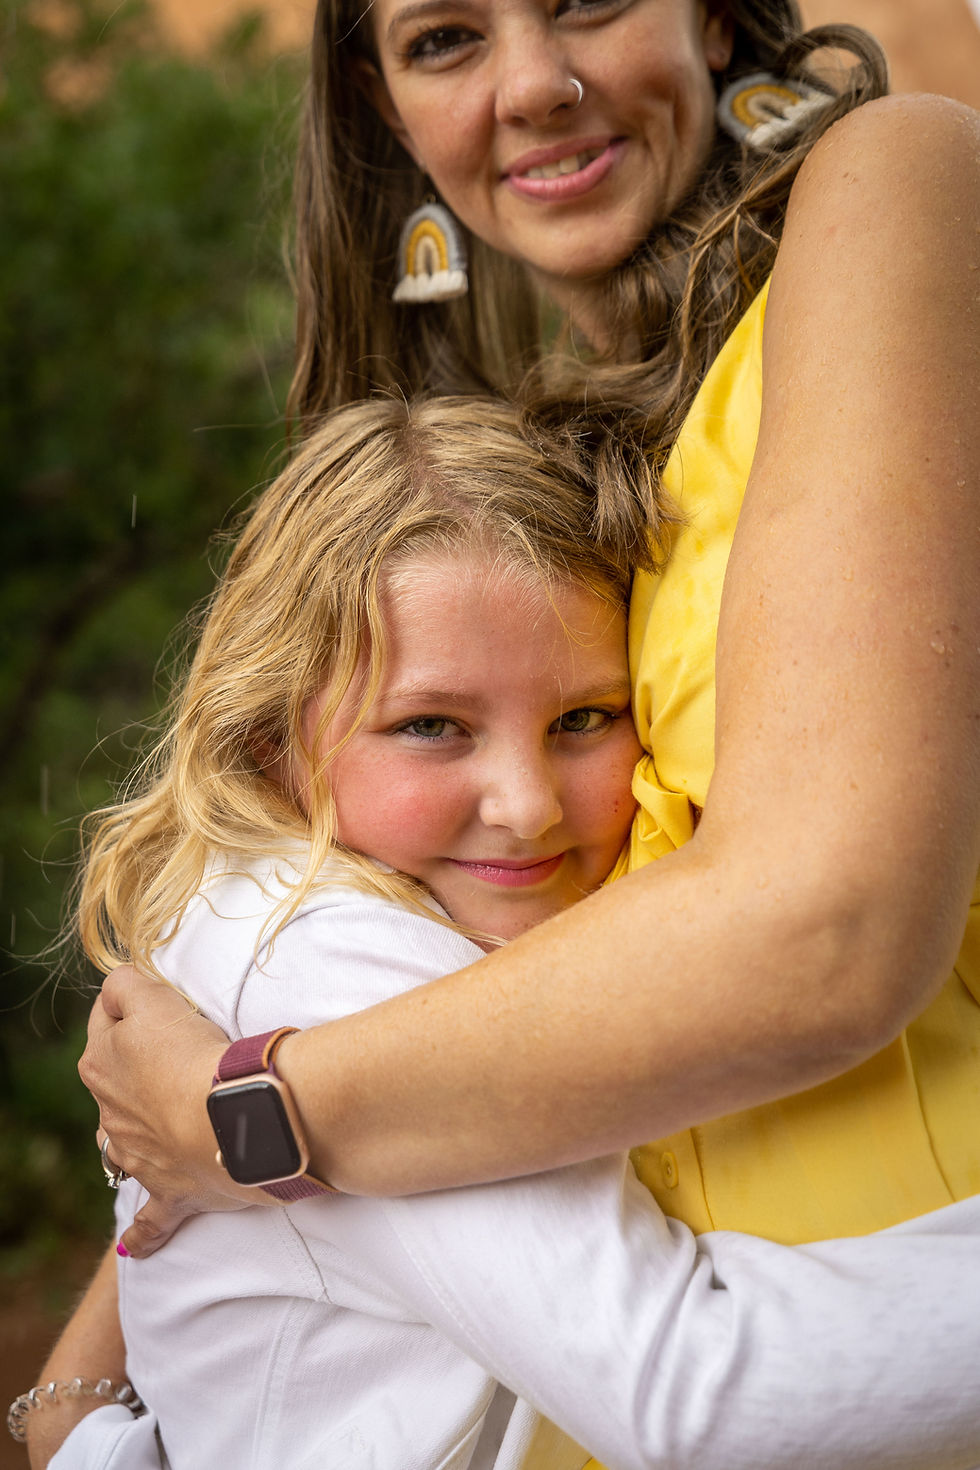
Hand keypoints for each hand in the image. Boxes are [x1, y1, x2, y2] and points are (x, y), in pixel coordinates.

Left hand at [80, 967, 262, 1256]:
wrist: (231, 1122)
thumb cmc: (195, 1057)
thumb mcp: (154, 1000)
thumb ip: (127, 986)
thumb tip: (116, 989)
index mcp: (102, 1064)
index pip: (105, 1018)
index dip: (130, 1004)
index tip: (156, 1000)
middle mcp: (111, 1114)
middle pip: (112, 1079)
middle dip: (131, 1067)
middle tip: (172, 1052)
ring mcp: (139, 1157)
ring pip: (122, 1144)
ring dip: (133, 1136)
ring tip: (160, 1125)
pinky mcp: (173, 1193)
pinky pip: (151, 1220)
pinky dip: (145, 1232)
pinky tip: (136, 1245)